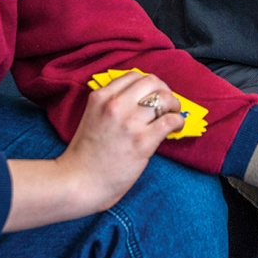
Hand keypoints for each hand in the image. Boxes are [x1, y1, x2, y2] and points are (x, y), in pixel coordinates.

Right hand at [54, 72, 186, 216]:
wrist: (79, 181)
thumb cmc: (85, 155)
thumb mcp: (91, 117)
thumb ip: (111, 105)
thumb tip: (141, 101)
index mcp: (100, 97)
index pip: (133, 76)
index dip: (148, 84)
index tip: (153, 94)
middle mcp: (115, 105)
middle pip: (152, 82)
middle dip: (164, 91)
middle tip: (168, 104)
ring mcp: (129, 122)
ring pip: (164, 99)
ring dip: (174, 106)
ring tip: (173, 115)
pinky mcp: (142, 141)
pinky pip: (170, 121)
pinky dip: (178, 121)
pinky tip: (175, 128)